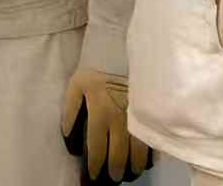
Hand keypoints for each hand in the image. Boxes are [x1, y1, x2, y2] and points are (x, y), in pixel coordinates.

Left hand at [61, 69, 151, 185]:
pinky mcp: (149, 110)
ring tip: (132, 172)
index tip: (94, 175)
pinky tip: (148, 158)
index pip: (97, 148)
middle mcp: (120, 119)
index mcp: (100, 114)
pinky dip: (151, 150)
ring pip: (138, 149)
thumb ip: (70, 112)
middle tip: (114, 178)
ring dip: (135, 165)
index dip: (95, 165)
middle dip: (115, 170)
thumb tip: (69, 137)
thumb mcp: (75, 86)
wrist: (120, 50)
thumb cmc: (96, 70)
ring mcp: (137, 116)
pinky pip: (152, 135)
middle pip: (118, 154)